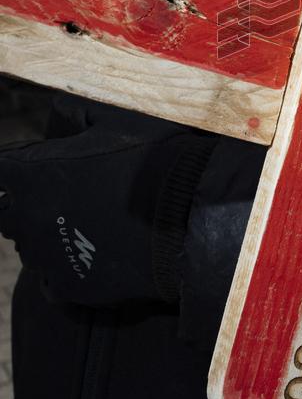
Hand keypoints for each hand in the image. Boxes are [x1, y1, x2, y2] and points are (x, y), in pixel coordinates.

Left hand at [0, 95, 215, 305]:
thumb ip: (79, 117)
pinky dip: (64, 270)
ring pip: (30, 248)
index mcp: (30, 173)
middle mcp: (27, 217)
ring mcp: (45, 255)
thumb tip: (63, 112)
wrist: (185, 215)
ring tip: (83, 227)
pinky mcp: (67, 286)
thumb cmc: (151, 159)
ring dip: (46, 236)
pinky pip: (51, 281)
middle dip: (24, 203)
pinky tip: (90, 258)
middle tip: (59, 197)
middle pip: (4, 214)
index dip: (15, 167)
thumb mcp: (115, 121)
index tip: (33, 167)